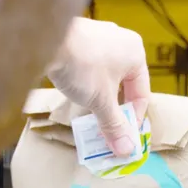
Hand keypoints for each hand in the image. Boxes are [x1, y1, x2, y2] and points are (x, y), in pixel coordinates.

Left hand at [46, 17, 150, 156]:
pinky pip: (91, 66)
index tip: (123, 136)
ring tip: (91, 113)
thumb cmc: (82, 67)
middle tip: (108, 128)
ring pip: (107, 75)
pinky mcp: (81, 38)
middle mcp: (122, 41)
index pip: (141, 94)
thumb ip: (114, 125)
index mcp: (136, 54)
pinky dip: (88, 82)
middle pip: (124, 84)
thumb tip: (126, 150)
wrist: (45, 39)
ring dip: (101, 96)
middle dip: (116, 108)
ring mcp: (100, 36)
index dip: (133, 119)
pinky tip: (78, 92)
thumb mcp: (101, 101)